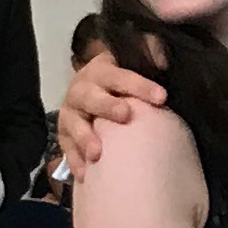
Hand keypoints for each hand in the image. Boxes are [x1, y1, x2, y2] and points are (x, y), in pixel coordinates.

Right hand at [54, 49, 166, 176]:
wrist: (95, 96)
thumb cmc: (122, 84)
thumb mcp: (134, 63)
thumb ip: (149, 53)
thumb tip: (163, 59)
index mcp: (101, 70)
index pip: (118, 74)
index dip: (138, 84)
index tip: (161, 98)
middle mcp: (82, 89)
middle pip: (91, 96)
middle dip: (106, 105)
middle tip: (125, 115)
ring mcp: (71, 113)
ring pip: (74, 123)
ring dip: (85, 137)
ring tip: (97, 153)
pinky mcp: (64, 135)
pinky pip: (66, 148)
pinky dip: (75, 160)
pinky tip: (84, 174)